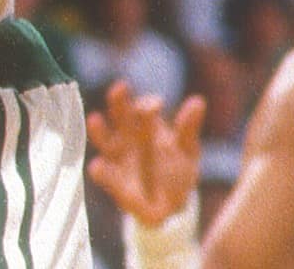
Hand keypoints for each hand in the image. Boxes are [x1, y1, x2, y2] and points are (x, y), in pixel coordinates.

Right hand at [87, 82, 202, 223]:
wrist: (171, 206)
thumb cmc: (178, 171)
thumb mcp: (187, 151)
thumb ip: (188, 128)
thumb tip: (199, 102)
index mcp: (145, 126)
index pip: (143, 109)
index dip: (148, 105)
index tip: (157, 105)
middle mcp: (127, 136)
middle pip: (119, 114)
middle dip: (118, 101)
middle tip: (120, 88)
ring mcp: (117, 157)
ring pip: (103, 139)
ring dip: (98, 129)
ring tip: (95, 119)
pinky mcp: (112, 179)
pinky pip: (102, 174)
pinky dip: (99, 170)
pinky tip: (98, 166)